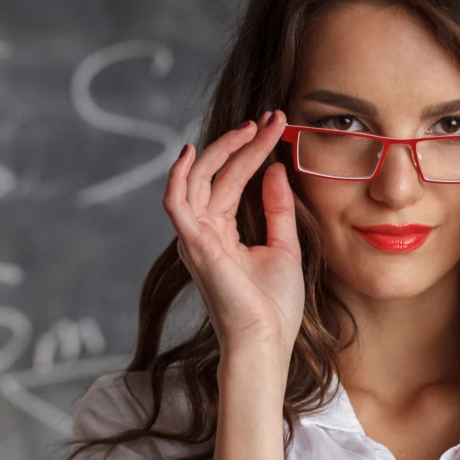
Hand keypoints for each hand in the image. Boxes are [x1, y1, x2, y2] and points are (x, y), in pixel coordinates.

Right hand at [163, 110, 304, 355]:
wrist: (266, 341)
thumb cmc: (272, 305)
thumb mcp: (283, 246)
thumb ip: (277, 207)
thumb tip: (275, 169)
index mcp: (222, 232)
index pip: (233, 179)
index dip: (253, 150)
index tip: (276, 125)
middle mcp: (203, 230)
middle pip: (217, 173)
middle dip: (242, 142)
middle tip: (269, 118)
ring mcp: (195, 237)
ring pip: (197, 179)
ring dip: (222, 149)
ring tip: (250, 127)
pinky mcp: (193, 245)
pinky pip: (175, 203)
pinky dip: (178, 176)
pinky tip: (193, 152)